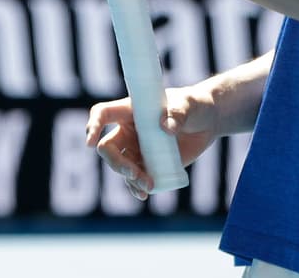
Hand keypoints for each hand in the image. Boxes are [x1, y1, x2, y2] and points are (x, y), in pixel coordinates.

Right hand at [85, 85, 218, 200]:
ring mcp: (137, 150)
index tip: (90, 141)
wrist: (207, 122)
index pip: (103, 114)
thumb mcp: (188, 104)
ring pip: (122, 168)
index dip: (93, 126)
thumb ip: (178, 113)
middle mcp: (129, 131)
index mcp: (131, 111)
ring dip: (131, 179)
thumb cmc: (193, 105)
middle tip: (134, 174)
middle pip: (108, 149)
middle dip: (117, 164)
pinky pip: (135, 180)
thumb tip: (165, 128)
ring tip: (149, 186)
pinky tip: (146, 193)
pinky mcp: (148, 165)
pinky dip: (137, 188)